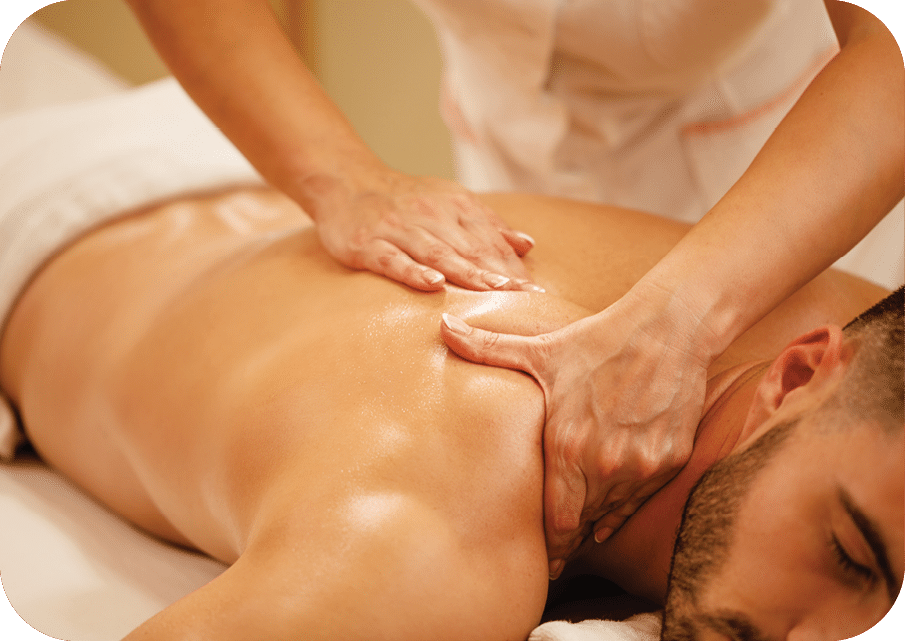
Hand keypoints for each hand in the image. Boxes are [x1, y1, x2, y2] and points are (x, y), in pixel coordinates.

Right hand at [306, 167, 538, 290]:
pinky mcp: (368, 245)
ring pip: (438, 254)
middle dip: (500, 273)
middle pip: (470, 248)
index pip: (490, 239)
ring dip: (467, 273)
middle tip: (527, 296)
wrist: (345, 181)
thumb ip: (487, 224)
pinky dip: (413, 272)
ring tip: (495, 290)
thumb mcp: (448, 202)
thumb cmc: (403, 200)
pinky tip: (433, 286)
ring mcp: (398, 230)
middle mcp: (430, 216)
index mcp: (454, 206)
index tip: (537, 290)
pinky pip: (393, 260)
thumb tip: (527, 245)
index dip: (514, 265)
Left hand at [440, 289, 709, 577]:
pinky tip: (614, 506)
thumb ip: (487, 348)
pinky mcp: (671, 459)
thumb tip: (442, 327)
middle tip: (559, 555)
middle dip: (571, 535)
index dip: (552, 548)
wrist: (668, 327)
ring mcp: (642, 464)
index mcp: (567, 444)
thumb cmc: (598, 340)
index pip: (558, 521)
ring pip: (614, 511)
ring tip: (583, 529)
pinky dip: (627, 503)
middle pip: (585, 521)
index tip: (546, 562)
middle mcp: (605, 463)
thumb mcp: (540, 349)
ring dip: (597, 518)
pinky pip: (643, 497)